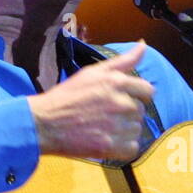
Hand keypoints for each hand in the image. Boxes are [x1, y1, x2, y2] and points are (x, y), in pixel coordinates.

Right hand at [27, 42, 154, 161]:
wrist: (44, 123)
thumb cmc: (67, 96)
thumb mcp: (92, 72)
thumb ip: (122, 61)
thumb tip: (144, 44)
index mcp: (117, 82)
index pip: (148, 91)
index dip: (137, 95)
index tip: (122, 100)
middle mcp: (121, 103)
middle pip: (140, 111)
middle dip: (127, 113)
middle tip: (104, 114)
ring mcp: (117, 126)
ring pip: (137, 129)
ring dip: (125, 130)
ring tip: (103, 127)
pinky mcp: (112, 146)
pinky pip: (132, 148)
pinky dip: (122, 147)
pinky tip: (107, 141)